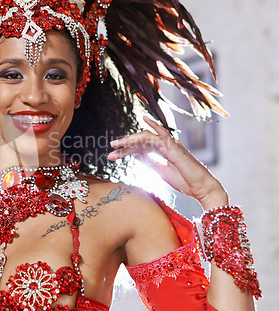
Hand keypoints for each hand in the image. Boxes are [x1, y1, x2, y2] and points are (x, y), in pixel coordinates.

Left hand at [108, 116, 227, 209]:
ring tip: (116, 145)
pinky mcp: (174, 147)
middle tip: (111, 148)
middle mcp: (166, 144)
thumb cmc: (184, 181)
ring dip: (130, 140)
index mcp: (162, 151)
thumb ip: (149, 162)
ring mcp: (170, 144)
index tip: (112, 156)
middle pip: (141, 141)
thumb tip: (136, 154)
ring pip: (146, 137)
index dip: (126, 150)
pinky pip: (161, 134)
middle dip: (125, 145)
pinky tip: (144, 120)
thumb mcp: (160, 172)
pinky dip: (152, 126)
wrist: (201, 189)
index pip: (140, 147)